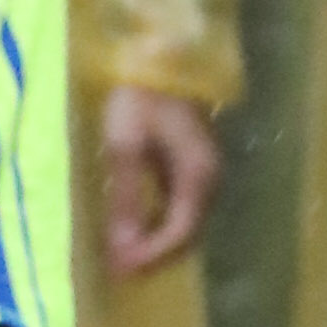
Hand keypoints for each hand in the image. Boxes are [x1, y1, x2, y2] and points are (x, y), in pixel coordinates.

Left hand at [99, 85, 221, 276]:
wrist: (159, 56)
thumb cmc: (139, 96)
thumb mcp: (124, 145)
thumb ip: (127, 197)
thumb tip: (125, 245)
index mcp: (197, 176)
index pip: (179, 233)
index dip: (150, 256)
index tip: (120, 270)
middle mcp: (209, 180)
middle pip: (187, 235)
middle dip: (154, 256)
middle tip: (118, 270)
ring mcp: (204, 173)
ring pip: (185, 224)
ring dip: (156, 243)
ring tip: (122, 255)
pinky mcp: (191, 167)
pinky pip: (179, 208)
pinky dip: (158, 224)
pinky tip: (134, 228)